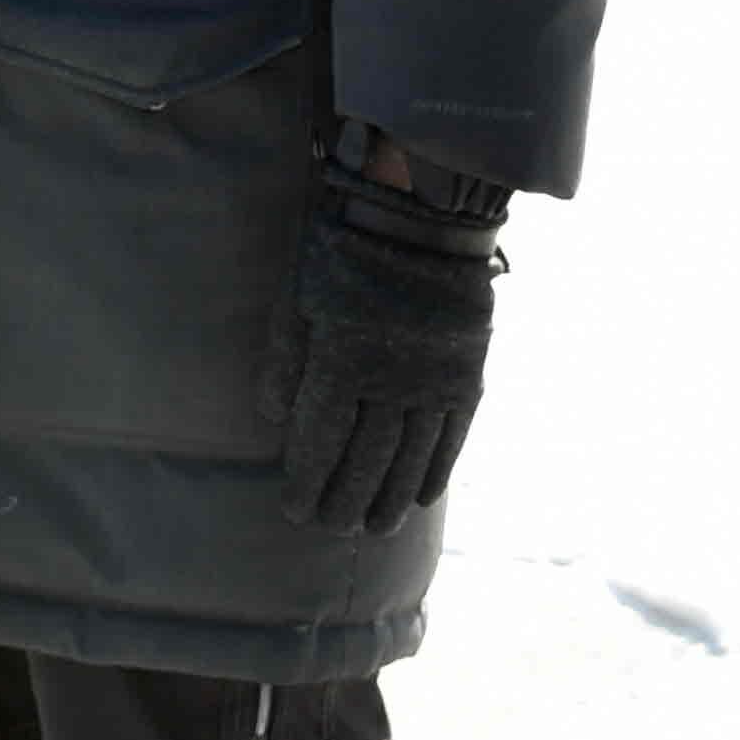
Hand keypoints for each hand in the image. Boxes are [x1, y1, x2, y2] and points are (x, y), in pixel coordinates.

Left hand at [265, 155, 503, 532]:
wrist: (421, 210)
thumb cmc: (344, 247)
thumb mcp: (298, 296)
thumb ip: (285, 360)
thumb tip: (274, 420)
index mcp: (342, 360)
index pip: (322, 441)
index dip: (309, 482)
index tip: (296, 511)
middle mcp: (391, 379)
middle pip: (368, 458)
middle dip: (346, 500)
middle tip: (333, 529)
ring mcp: (433, 378)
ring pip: (411, 456)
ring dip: (391, 497)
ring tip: (375, 527)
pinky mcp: (465, 371)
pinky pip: (452, 434)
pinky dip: (437, 469)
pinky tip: (422, 496)